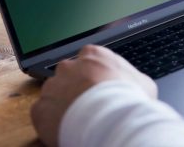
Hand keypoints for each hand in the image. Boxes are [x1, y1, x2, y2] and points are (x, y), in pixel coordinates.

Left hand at [30, 45, 156, 146]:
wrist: (110, 122)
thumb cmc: (129, 101)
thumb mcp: (143, 83)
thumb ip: (131, 78)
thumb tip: (136, 84)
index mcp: (93, 55)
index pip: (88, 57)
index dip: (93, 73)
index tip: (98, 85)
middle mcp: (69, 66)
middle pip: (68, 73)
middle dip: (75, 87)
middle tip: (88, 104)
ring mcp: (52, 87)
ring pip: (54, 92)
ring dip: (62, 103)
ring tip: (77, 119)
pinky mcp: (40, 108)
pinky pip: (42, 112)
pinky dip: (51, 121)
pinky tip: (65, 128)